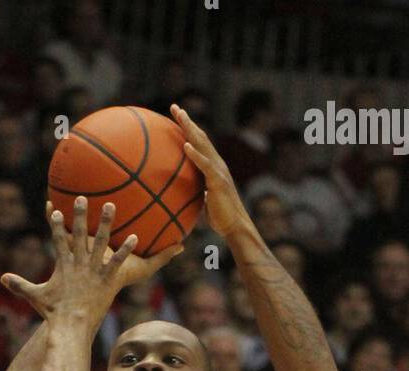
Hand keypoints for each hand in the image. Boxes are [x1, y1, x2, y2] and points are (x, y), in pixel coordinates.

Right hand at [0, 197, 183, 326]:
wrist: (70, 326)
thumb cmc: (53, 313)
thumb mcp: (35, 297)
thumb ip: (19, 285)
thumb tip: (1, 279)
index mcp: (62, 265)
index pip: (58, 240)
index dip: (57, 224)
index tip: (56, 209)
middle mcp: (77, 263)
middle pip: (78, 233)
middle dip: (80, 214)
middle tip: (82, 197)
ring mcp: (93, 270)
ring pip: (101, 242)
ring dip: (106, 222)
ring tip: (111, 205)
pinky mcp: (106, 279)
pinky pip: (117, 261)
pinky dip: (126, 249)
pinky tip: (135, 237)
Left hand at [170, 104, 248, 238]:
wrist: (234, 226)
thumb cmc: (220, 216)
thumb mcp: (204, 199)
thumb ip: (197, 190)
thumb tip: (185, 192)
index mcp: (213, 166)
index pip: (199, 143)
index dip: (188, 129)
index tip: (177, 116)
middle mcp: (217, 163)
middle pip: (200, 137)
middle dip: (187, 121)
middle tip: (174, 107)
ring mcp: (218, 170)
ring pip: (203, 145)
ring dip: (190, 129)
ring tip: (179, 116)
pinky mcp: (218, 181)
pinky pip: (205, 165)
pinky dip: (195, 154)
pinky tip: (185, 146)